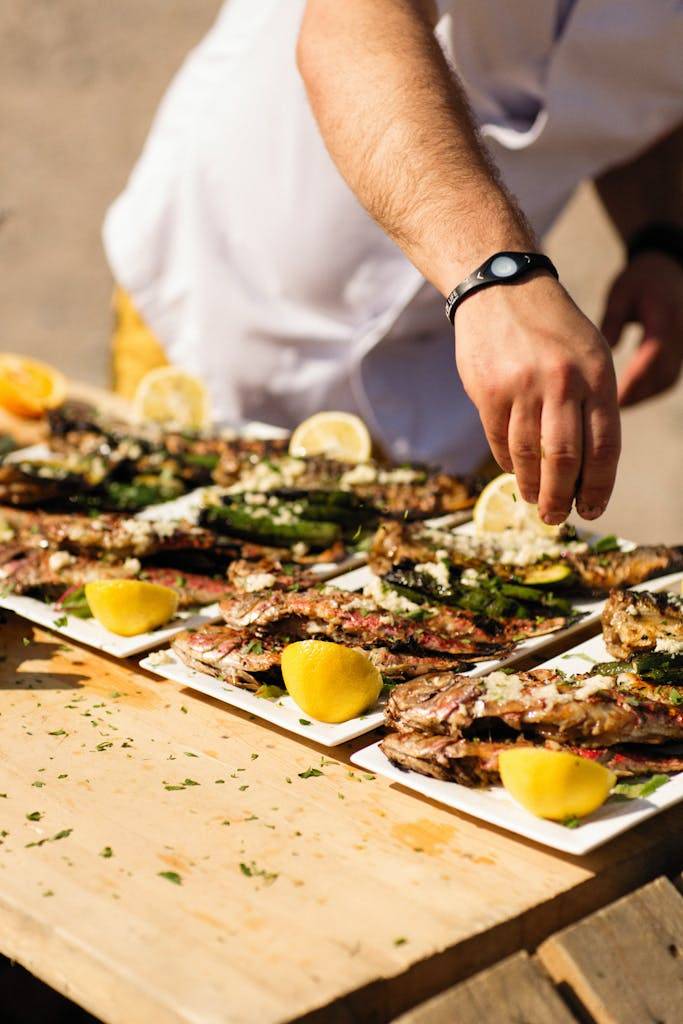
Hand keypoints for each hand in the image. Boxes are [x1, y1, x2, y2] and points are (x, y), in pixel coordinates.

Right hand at [454, 272, 619, 524]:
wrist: (501, 288)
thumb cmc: (551, 329)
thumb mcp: (588, 355)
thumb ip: (592, 405)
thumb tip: (588, 470)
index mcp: (597, 375)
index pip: (604, 447)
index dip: (599, 487)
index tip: (593, 509)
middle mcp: (562, 382)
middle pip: (564, 460)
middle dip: (562, 498)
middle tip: (558, 517)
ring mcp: (522, 386)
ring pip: (528, 456)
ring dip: (533, 487)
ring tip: (536, 501)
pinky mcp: (488, 391)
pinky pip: (499, 441)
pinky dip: (508, 464)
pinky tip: (514, 472)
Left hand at [601, 252, 682, 405]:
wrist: (670, 270)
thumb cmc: (641, 280)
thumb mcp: (621, 292)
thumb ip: (613, 320)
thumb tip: (607, 349)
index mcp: (664, 318)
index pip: (653, 354)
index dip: (635, 378)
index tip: (613, 396)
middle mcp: (680, 334)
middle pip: (662, 374)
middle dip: (637, 394)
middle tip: (608, 408)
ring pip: (668, 380)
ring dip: (644, 395)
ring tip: (616, 404)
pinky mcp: (682, 351)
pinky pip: (670, 377)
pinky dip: (651, 390)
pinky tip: (630, 394)